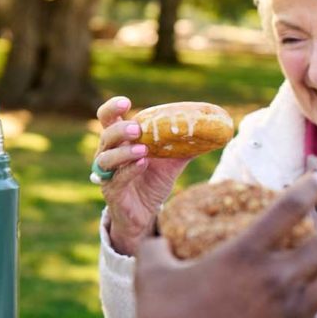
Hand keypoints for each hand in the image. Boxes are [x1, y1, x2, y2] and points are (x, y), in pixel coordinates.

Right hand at [93, 96, 189, 255]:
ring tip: (142, 150)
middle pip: (105, 135)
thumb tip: (211, 134)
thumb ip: (185, 148)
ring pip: (106, 158)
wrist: (146, 215)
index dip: (113, 108)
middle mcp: (109, 154)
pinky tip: (142, 165)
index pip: (108, 118)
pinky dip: (129, 170)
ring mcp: (108, 174)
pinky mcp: (112, 192)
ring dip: (124, 152)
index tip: (126, 102)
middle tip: (138, 129)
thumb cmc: (153, 183)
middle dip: (120, 130)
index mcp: (121, 141)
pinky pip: (116, 179)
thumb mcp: (171, 164)